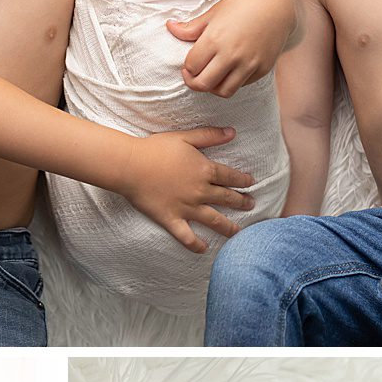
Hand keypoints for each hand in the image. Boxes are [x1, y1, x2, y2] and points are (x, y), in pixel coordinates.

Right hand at [119, 130, 255, 252]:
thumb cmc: (155, 149)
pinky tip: (204, 249)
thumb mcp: (185, 137)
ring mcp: (186, 208)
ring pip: (214, 220)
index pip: (231, 177)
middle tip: (251, 205)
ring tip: (238, 232)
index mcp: (205, 170)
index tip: (251, 183)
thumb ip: (210, 135)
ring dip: (228, 227)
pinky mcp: (171, 219)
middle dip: (242, 202)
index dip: (243, 180)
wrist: (130, 166)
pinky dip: (196, 245)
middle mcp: (200, 191)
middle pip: (227, 199)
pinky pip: (186, 236)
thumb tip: (233, 132)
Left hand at [170, 0, 293, 96]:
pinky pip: (242, 85)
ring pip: (223, 91)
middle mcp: (232, 54)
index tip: (189, 64)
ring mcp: (249, 63)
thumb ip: (191, 27)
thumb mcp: (214, 11)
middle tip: (194, 75)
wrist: (279, 3)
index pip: (191, 67)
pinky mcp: (262, 69)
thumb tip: (169, 27)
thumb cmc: (244, 3)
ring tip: (212, 75)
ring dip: (213, 87)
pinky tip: (230, 70)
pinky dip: (232, 82)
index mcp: (215, 39)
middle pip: (203, 84)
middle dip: (194, 82)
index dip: (187, 67)